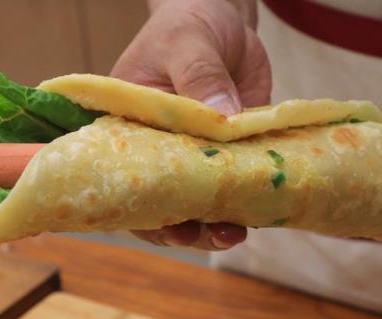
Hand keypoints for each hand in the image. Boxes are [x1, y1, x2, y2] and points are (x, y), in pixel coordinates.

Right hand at [111, 0, 270, 249]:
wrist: (223, 18)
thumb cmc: (188, 22)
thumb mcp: (188, 41)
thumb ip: (199, 74)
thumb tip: (222, 118)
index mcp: (130, 125)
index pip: (124, 175)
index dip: (141, 208)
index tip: (167, 226)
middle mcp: (158, 147)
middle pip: (161, 200)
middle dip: (183, 226)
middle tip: (212, 234)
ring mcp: (193, 154)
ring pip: (198, 201)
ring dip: (215, 222)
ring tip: (236, 233)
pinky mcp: (227, 152)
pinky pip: (232, 182)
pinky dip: (243, 200)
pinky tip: (257, 212)